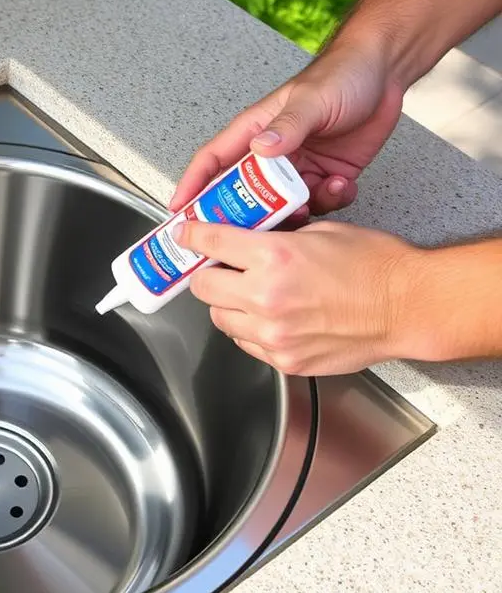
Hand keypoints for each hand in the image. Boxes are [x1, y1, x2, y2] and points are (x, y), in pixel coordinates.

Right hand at [169, 43, 405, 219]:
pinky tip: (341, 185)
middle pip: (244, 195)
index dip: (192, 187)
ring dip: (296, 213)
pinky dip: (331, 202)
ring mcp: (298, 169)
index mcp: (255, 132)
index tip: (179, 213)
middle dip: (246, 217)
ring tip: (311, 203)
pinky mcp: (325, 177)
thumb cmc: (342, 73)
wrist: (387, 72)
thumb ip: (287, 126)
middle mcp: (271, 155)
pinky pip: (319, 204)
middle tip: (251, 232)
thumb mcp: (311, 99)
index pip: (212, 162)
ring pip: (282, 207)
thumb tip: (261, 150)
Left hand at [175, 219, 420, 375]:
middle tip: (219, 267)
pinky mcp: (284, 360)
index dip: (191, 236)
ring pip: (220, 319)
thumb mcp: (320, 232)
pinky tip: (268, 317)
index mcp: (274, 258)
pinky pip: (245, 343)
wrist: (407, 307)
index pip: (211, 243)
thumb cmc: (375, 266)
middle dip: (207, 274)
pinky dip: (248, 329)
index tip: (184, 235)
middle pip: (204, 287)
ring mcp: (273, 334)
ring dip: (226, 304)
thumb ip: (276, 238)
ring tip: (248, 293)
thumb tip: (246, 240)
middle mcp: (267, 298)